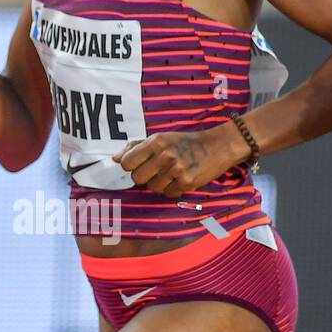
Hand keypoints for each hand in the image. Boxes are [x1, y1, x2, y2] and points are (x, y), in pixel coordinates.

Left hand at [112, 125, 247, 197]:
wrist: (218, 146)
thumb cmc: (185, 142)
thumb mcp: (160, 138)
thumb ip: (135, 147)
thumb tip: (114, 159)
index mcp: (155, 142)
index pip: (126, 162)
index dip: (129, 166)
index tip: (137, 165)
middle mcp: (165, 155)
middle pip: (137, 178)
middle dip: (142, 177)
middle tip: (154, 171)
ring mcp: (176, 170)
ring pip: (152, 188)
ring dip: (158, 184)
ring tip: (169, 174)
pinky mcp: (187, 182)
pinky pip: (168, 193)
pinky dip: (172, 189)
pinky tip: (180, 179)